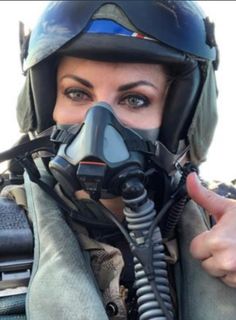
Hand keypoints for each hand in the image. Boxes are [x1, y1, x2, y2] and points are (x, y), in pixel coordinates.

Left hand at [186, 172, 235, 286]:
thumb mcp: (226, 207)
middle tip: (228, 243)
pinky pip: (233, 282)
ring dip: (225, 266)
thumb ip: (203, 195)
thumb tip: (189, 178)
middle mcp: (226, 260)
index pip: (194, 249)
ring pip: (220, 274)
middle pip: (206, 264)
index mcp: (216, 241)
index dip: (203, 241)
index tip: (214, 235)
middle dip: (213, 255)